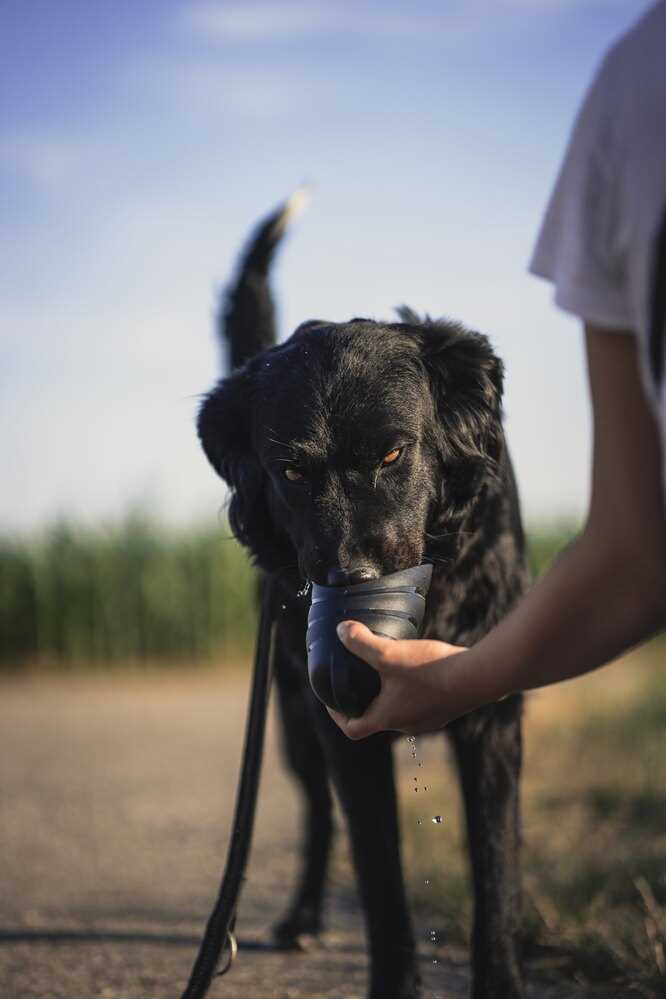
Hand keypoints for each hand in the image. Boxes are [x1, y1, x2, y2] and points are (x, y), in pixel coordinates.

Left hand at [326, 620, 467, 738]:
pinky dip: (413, 691)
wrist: (478, 677)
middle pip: (377, 719)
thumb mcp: (389, 653)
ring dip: (391, 696)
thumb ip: (361, 642)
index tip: (332, 701)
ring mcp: (429, 720)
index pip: (353, 728)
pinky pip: (422, 703)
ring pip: (401, 710)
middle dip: (365, 701)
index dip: (337, 716)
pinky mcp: (446, 710)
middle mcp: (407, 726)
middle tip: (359, 678)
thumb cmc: (431, 670)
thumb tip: (340, 631)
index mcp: (387, 718)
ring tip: (388, 670)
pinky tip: (418, 669)